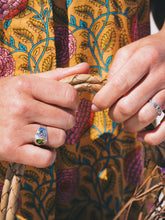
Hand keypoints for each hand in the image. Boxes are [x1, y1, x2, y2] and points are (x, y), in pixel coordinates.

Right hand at [0, 63, 88, 166]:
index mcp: (26, 85)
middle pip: (68, 120)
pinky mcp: (10, 151)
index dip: (73, 103)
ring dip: (56, 138)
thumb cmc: (6, 96)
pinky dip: (47, 156)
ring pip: (59, 139)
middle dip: (65, 121)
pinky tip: (38, 147)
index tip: (66, 105)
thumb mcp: (28, 81)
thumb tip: (86, 67)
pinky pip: (47, 159)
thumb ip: (59, 75)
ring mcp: (14, 130)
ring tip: (43, 132)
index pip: (70, 96)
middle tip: (52, 119)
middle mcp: (20, 106)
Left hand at [92, 26, 164, 144]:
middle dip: (114, 114)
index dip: (103, 100)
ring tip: (125, 118)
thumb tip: (103, 93)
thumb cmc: (149, 50)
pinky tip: (141, 136)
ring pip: (144, 118)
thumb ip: (114, 70)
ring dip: (128, 125)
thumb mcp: (129, 51)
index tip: (96, 106)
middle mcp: (160, 75)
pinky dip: (151, 138)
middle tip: (112, 111)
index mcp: (145, 59)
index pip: (119, 85)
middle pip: (128, 106)